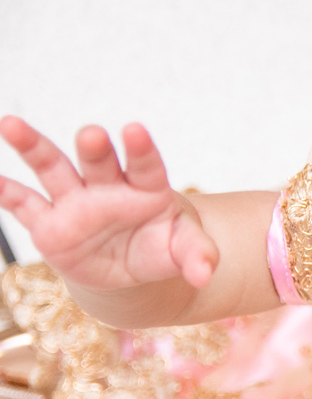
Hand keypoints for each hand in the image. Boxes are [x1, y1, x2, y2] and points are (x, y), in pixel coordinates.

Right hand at [0, 117, 217, 289]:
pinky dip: (7, 194)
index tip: (135, 131)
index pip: (145, 165)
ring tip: (11, 123)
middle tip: (92, 133)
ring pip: (53, 168)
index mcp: (146, 188)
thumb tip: (205, 275)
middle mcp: (107, 187)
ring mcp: (75, 202)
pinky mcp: (49, 224)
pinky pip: (25, 205)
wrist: (132, 266)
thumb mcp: (185, 250)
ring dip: (33, 147)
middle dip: (95, 149)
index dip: (141, 150)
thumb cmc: (163, 246)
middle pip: (99, 162)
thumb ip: (198, 256)